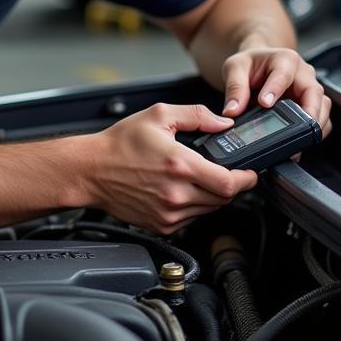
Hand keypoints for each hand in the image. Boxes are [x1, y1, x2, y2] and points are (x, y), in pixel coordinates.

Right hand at [84, 103, 258, 234]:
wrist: (90, 170)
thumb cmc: (119, 143)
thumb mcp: (159, 115)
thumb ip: (197, 115)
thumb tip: (224, 123)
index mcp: (180, 165)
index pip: (229, 183)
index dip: (246, 179)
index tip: (250, 173)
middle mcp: (176, 193)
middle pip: (223, 199)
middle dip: (229, 185)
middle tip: (223, 171)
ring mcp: (169, 213)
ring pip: (209, 210)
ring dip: (212, 196)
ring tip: (196, 177)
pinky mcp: (162, 225)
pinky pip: (192, 219)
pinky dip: (194, 206)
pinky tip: (180, 189)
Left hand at [220, 47, 331, 135]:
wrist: (258, 64)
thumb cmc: (250, 65)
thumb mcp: (235, 68)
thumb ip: (234, 88)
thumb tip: (232, 111)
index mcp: (284, 59)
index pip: (283, 74)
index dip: (275, 90)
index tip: (265, 104)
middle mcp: (303, 72)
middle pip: (313, 92)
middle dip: (307, 112)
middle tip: (295, 130)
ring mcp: (310, 88)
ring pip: (323, 106)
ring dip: (314, 124)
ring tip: (298, 140)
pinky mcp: (313, 104)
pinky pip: (323, 119)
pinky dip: (314, 132)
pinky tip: (301, 142)